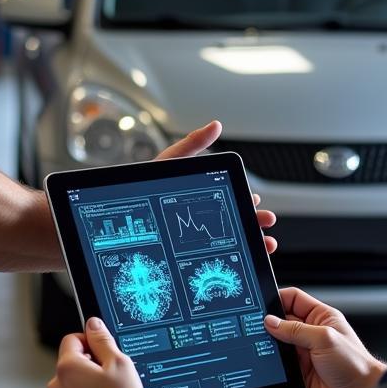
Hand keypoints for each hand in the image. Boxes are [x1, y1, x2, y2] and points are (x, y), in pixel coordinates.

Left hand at [47, 318, 145, 387]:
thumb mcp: (119, 362)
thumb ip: (102, 339)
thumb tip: (92, 324)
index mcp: (68, 367)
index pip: (72, 339)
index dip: (89, 342)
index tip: (101, 352)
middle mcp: (56, 386)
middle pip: (70, 365)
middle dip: (87, 367)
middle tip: (108, 378)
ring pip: (69, 387)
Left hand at [155, 121, 276, 254]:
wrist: (120, 211)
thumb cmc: (142, 187)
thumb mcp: (169, 163)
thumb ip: (192, 145)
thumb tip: (215, 125)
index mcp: (203, 196)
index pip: (232, 200)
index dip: (247, 202)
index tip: (257, 202)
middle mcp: (202, 218)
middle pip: (236, 222)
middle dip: (255, 223)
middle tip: (266, 223)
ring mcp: (196, 239)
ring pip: (232, 242)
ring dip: (252, 242)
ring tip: (264, 244)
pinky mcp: (187, 256)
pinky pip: (215, 259)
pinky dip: (233, 260)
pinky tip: (242, 261)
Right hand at [264, 288, 386, 387]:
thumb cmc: (355, 365)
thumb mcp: (324, 339)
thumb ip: (295, 330)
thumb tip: (271, 322)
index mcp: (319, 319)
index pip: (292, 300)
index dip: (276, 299)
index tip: (259, 306)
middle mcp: (310, 337)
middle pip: (280, 327)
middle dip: (266, 333)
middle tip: (253, 336)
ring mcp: (304, 359)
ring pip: (277, 356)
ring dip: (268, 362)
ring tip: (261, 366)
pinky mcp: (300, 381)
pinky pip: (281, 384)